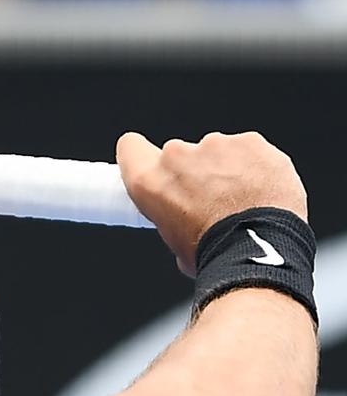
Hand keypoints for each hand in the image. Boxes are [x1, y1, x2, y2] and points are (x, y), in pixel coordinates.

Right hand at [116, 132, 307, 276]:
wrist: (261, 251)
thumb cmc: (218, 253)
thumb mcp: (175, 244)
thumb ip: (172, 217)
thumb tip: (186, 220)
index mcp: (150, 182)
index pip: (130, 148)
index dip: (140, 155)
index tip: (151, 165)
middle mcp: (177, 157)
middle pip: (179, 153)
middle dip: (193, 172)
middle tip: (211, 201)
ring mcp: (216, 145)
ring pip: (218, 152)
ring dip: (227, 170)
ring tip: (245, 200)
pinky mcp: (251, 142)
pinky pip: (250, 150)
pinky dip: (256, 166)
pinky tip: (265, 190)